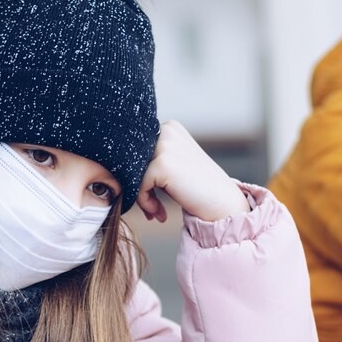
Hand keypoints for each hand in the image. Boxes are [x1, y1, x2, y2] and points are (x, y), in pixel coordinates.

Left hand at [135, 121, 250, 222]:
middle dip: (138, 187)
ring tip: (155, 211)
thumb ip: (152, 158)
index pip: (135, 151)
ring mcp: (165, 146)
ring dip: (141, 197)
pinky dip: (145, 203)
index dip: (139, 175)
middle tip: (152, 207)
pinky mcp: (162, 164)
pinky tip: (160, 213)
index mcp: (169, 127)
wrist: (224, 204)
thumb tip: (118, 165)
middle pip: (131, 162)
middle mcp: (166, 131)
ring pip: (132, 174)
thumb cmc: (197, 188)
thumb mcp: (175, 163)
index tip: (151, 194)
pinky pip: (138, 186)